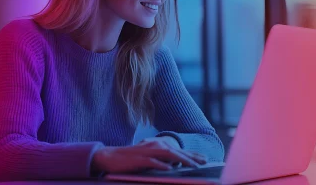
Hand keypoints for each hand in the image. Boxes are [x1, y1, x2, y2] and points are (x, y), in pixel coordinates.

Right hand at [91, 138, 206, 173]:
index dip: (192, 154)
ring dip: (182, 159)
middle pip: (177, 151)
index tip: (204, 159)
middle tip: (205, 162)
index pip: (178, 150)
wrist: (110, 156)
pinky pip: (152, 162)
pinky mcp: (139, 159)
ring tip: (193, 166)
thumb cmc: (131, 160)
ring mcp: (147, 152)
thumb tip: (175, 164)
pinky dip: (162, 165)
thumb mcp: (149, 158)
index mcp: (158, 145)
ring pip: (169, 154)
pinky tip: (170, 169)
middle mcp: (155, 145)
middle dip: (192, 157)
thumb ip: (161, 160)